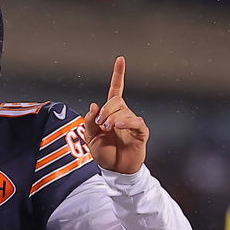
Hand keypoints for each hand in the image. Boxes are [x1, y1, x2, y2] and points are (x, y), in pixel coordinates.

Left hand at [82, 56, 148, 173]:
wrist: (115, 170)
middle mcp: (123, 114)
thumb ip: (89, 122)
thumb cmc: (104, 153)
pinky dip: (125, 123)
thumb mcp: (89, 138)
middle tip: (100, 125)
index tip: (120, 59)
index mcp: (110, 113)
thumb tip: (94, 106)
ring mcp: (132, 122)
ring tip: (107, 130)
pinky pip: (135, 122)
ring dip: (112, 119)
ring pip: (123, 111)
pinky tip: (117, 127)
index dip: (118, 75)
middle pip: (115, 101)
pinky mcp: (140, 132)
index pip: (115, 90)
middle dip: (105, 111)